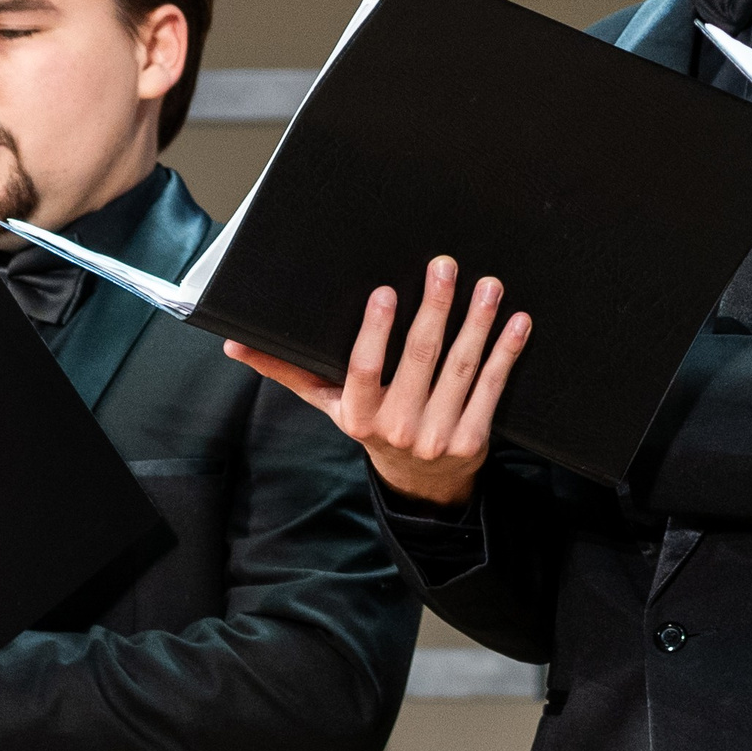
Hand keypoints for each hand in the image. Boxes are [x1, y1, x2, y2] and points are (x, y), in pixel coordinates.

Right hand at [225, 255, 529, 507]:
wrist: (421, 483)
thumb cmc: (372, 425)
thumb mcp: (329, 404)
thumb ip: (288, 371)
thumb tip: (234, 345)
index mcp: (359, 415)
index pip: (364, 369)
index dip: (375, 332)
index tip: (386, 292)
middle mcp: (397, 428)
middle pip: (420, 360)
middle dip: (435, 309)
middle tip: (445, 266)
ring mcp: (438, 436)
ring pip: (461, 369)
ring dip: (477, 323)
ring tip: (488, 285)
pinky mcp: (473, 440)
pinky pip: (492, 389)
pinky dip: (506, 353)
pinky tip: (516, 322)